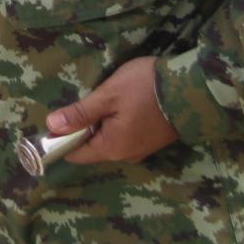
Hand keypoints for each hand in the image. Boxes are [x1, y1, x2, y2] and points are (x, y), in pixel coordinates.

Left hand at [45, 56, 178, 165]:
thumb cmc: (145, 88)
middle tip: (88, 99)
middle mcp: (125, 155)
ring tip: (106, 99)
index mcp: (112, 148)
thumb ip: (80, 114)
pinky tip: (123, 104)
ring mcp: (141, 149)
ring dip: (102, 123)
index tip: (58, 118)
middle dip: (84, 127)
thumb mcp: (108, 96)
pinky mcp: (152, 140)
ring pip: (109, 140)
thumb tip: (51, 127)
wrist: (192, 88)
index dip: (62, 138)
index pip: (75, 154)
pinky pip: (125, 136)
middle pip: (92, 146)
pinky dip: (118, 123)